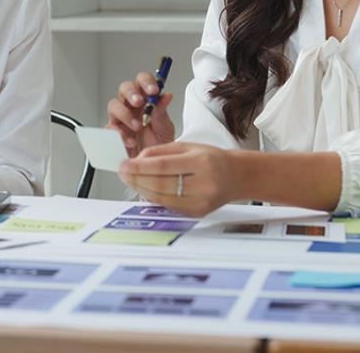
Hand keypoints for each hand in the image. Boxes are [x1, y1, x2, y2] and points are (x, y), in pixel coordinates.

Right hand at [106, 71, 175, 157]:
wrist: (152, 166)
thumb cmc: (159, 144)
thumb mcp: (165, 128)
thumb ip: (162, 112)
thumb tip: (166, 95)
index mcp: (145, 100)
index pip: (142, 82)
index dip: (146, 82)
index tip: (153, 90)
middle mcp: (131, 106)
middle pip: (125, 88)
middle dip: (131, 93)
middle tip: (139, 102)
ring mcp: (120, 119)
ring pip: (114, 105)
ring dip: (125, 113)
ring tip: (137, 125)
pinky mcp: (113, 133)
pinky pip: (109, 128)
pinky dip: (118, 133)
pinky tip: (130, 140)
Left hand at [117, 142, 237, 217]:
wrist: (237, 177)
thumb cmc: (212, 159)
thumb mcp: (188, 147)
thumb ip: (161, 152)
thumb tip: (137, 160)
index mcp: (201, 162)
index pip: (163, 166)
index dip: (139, 167)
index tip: (124, 164)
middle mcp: (203, 184)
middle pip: (160, 184)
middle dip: (136, 178)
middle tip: (122, 172)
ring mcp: (200, 202)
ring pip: (162, 198)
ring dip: (141, 189)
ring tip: (129, 180)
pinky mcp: (197, 213)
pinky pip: (168, 206)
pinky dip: (153, 197)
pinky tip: (144, 189)